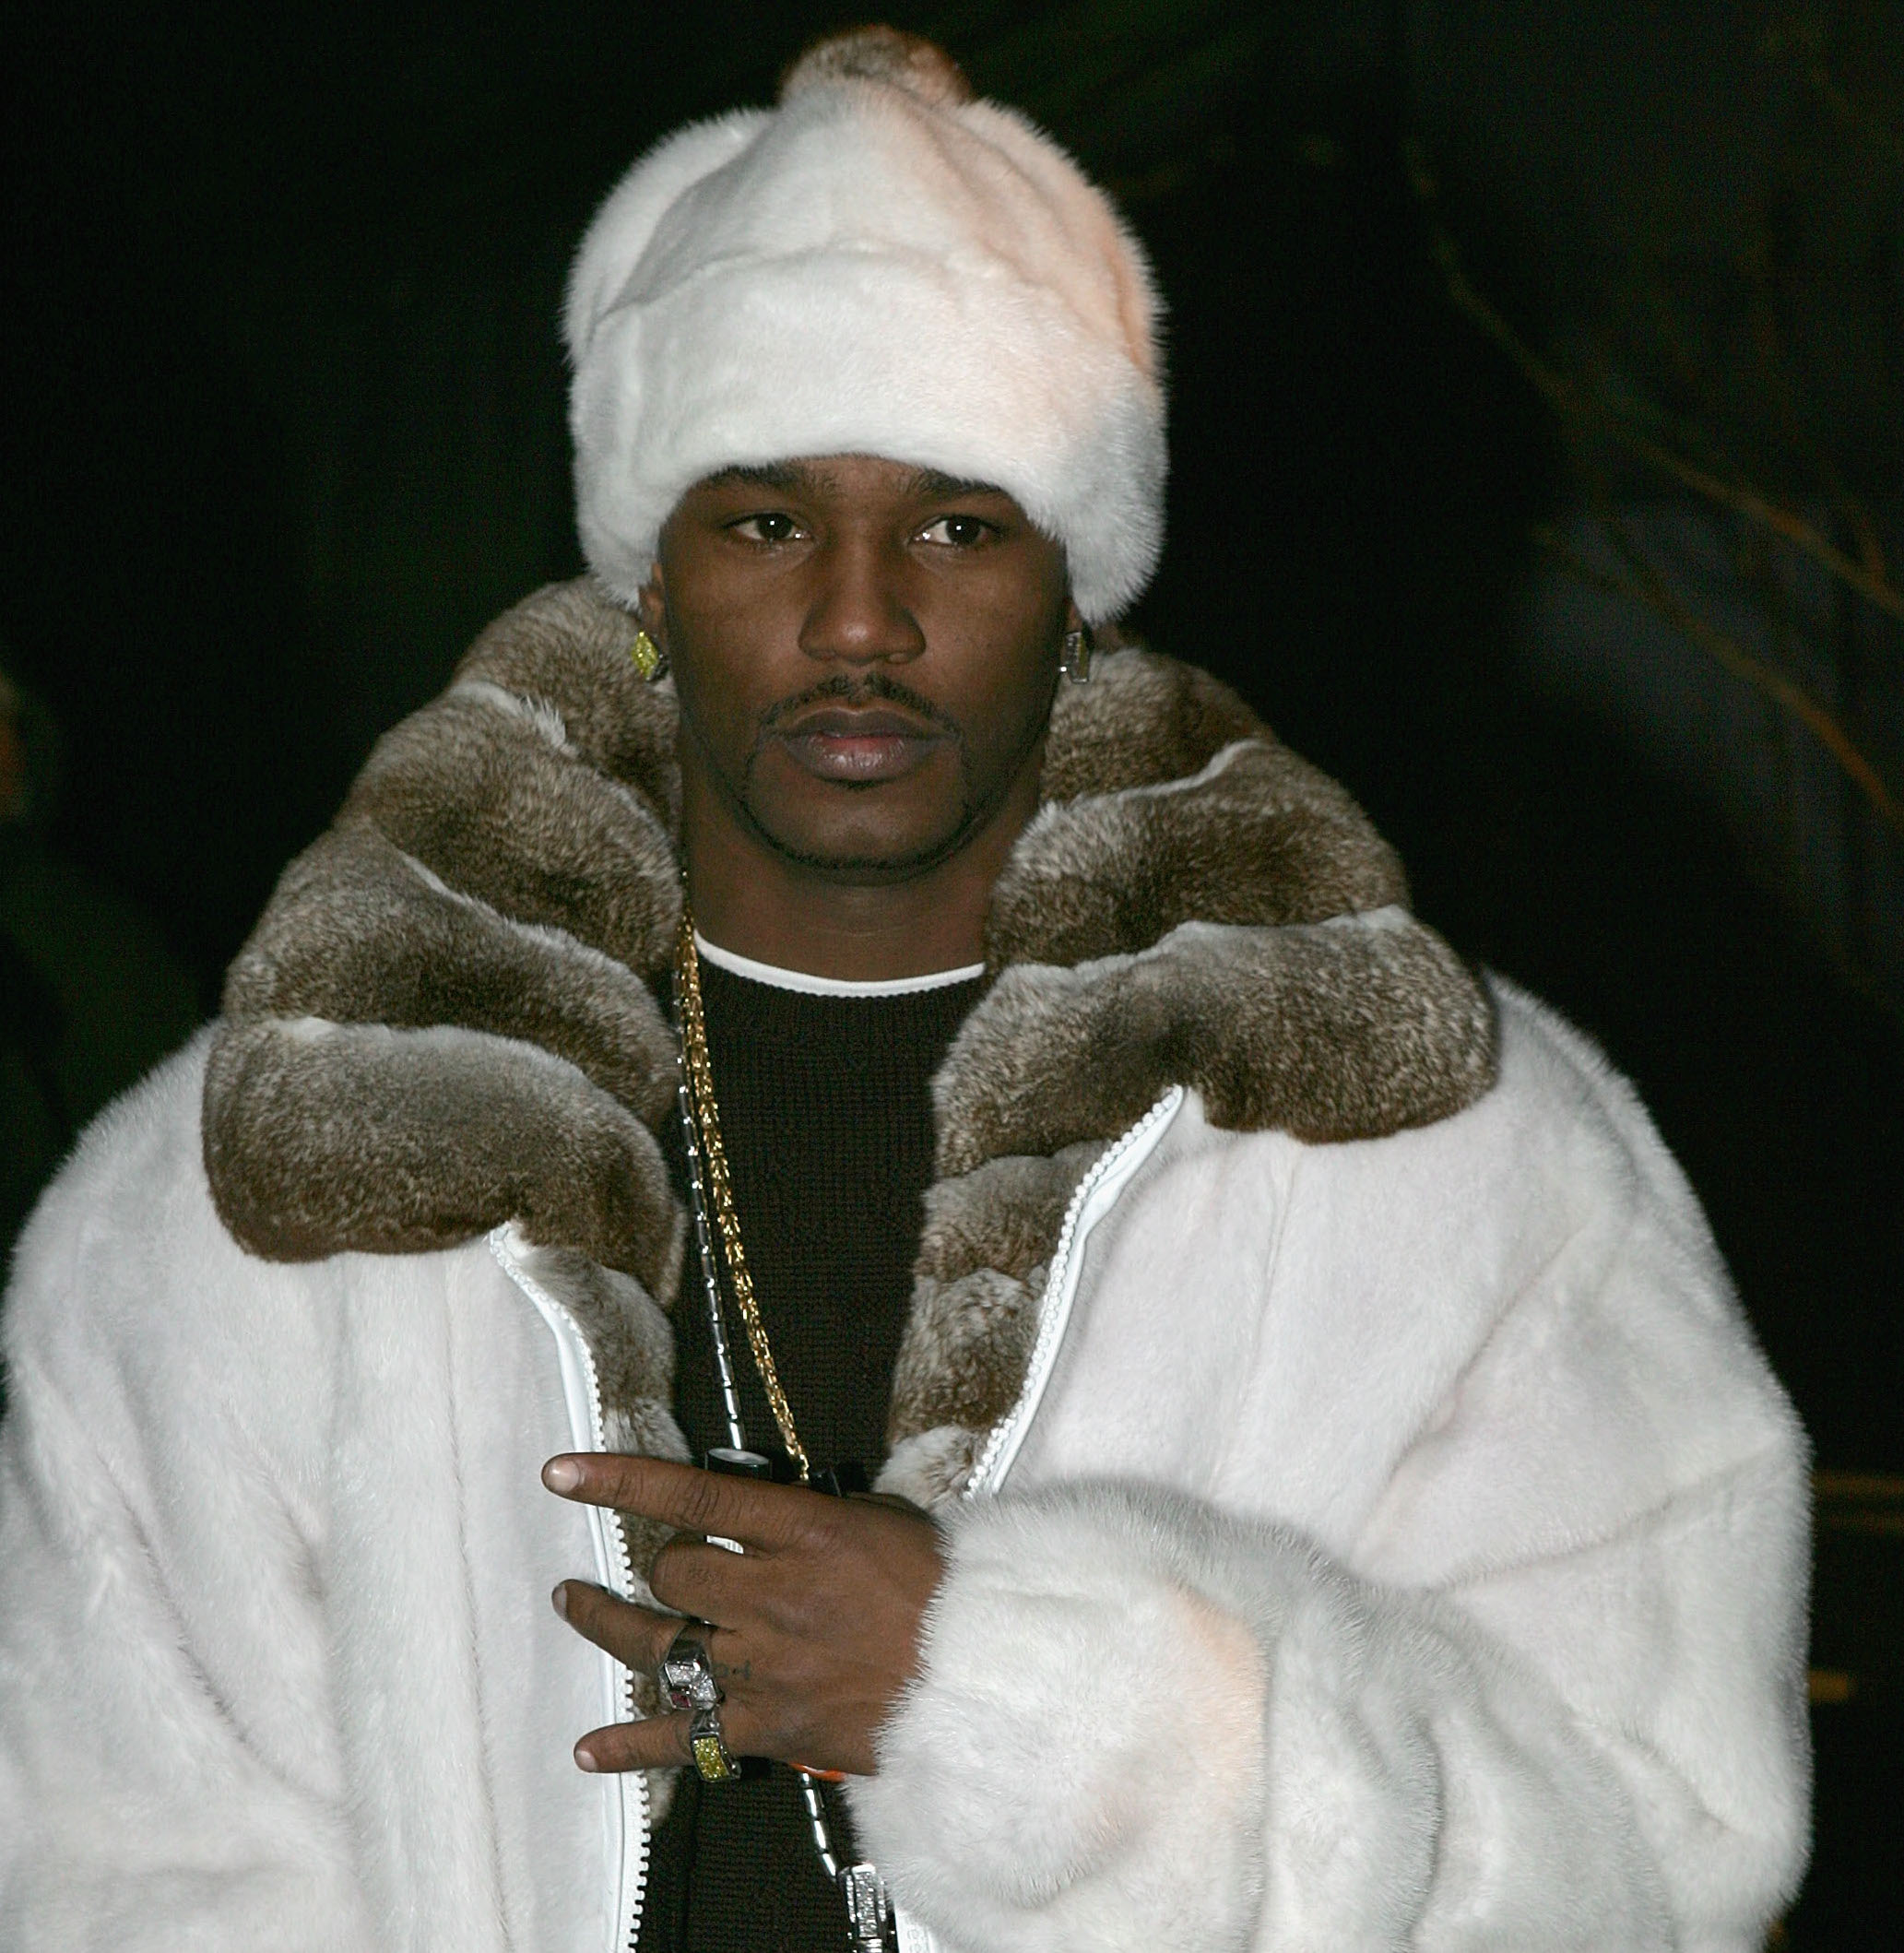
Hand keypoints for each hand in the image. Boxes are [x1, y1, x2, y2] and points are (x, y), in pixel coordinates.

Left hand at [543, 1453, 943, 1776]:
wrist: (988, 1676)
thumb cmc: (945, 1589)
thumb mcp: (885, 1521)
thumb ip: (814, 1516)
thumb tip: (764, 1515)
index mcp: (805, 1531)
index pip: (695, 1497)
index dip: (622, 1482)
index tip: (565, 1473)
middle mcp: (774, 1594)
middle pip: (673, 1574)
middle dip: (666, 1564)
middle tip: (675, 1566)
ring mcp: (768, 1664)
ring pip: (661, 1644)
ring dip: (610, 1622)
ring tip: (576, 1601)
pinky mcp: (772, 1726)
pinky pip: (687, 1736)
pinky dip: (633, 1744)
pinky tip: (589, 1748)